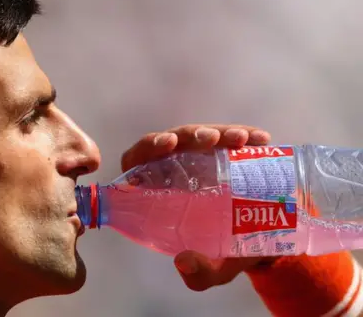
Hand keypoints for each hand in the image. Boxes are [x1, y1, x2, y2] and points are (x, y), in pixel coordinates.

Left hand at [120, 124, 273, 290]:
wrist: (266, 242)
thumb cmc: (227, 252)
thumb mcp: (215, 268)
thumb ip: (200, 273)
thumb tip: (183, 262)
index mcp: (159, 192)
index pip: (139, 161)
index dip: (147, 148)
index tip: (168, 144)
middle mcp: (177, 169)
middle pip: (172, 141)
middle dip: (189, 135)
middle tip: (210, 139)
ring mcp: (202, 156)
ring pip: (201, 134)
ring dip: (219, 131)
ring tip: (240, 139)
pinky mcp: (228, 150)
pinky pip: (230, 135)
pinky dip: (243, 133)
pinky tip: (260, 139)